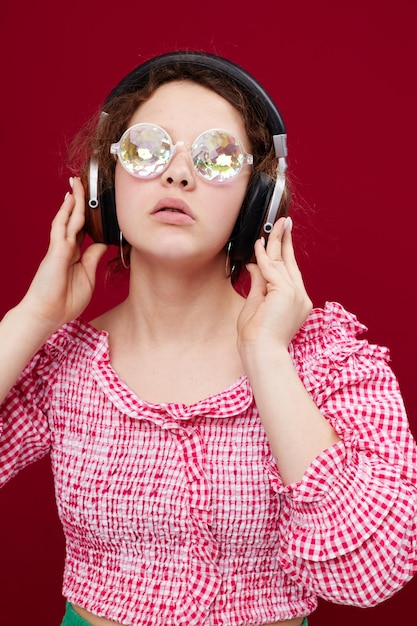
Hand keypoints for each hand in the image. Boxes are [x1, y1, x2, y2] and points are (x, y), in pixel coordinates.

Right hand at [21, 177, 107, 329]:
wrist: (47, 314)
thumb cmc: (65, 301)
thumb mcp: (87, 277)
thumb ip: (93, 258)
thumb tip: (103, 243)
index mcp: (74, 256)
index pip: (83, 231)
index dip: (89, 218)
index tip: (97, 207)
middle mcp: (66, 248)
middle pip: (74, 220)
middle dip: (79, 202)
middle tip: (83, 184)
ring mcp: (60, 247)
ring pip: (68, 218)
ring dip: (73, 200)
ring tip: (77, 183)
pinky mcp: (56, 250)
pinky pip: (61, 226)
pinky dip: (66, 212)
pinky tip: (70, 199)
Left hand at [237, 217, 311, 353]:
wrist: (260, 351)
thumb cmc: (257, 335)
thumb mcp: (257, 303)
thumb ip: (259, 282)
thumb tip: (254, 264)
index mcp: (296, 300)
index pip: (290, 270)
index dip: (285, 252)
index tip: (282, 236)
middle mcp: (300, 296)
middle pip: (289, 262)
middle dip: (284, 240)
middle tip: (283, 222)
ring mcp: (295, 294)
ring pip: (281, 263)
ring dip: (273, 243)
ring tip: (271, 227)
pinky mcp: (285, 292)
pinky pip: (271, 269)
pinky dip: (263, 256)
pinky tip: (258, 244)